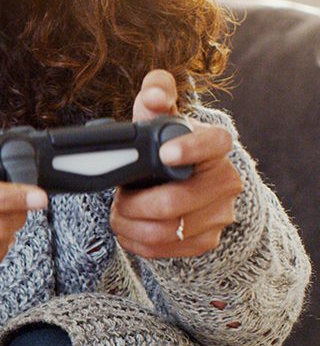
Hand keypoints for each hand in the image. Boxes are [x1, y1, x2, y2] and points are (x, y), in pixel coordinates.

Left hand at [110, 70, 241, 257]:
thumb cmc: (163, 145)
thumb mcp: (158, 117)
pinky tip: (129, 229)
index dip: (190, 149)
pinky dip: (137, 242)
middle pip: (175, 202)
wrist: (176, 180)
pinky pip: (166, 250)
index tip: (164, 153)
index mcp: (216, 144)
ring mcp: (220, 214)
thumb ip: (155, 94)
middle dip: (135, 203)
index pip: (214, 143)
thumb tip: (153, 95)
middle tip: (118, 196)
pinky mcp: (207, 240)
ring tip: (120, 212)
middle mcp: (226, 180)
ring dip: (130, 224)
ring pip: (166, 231)